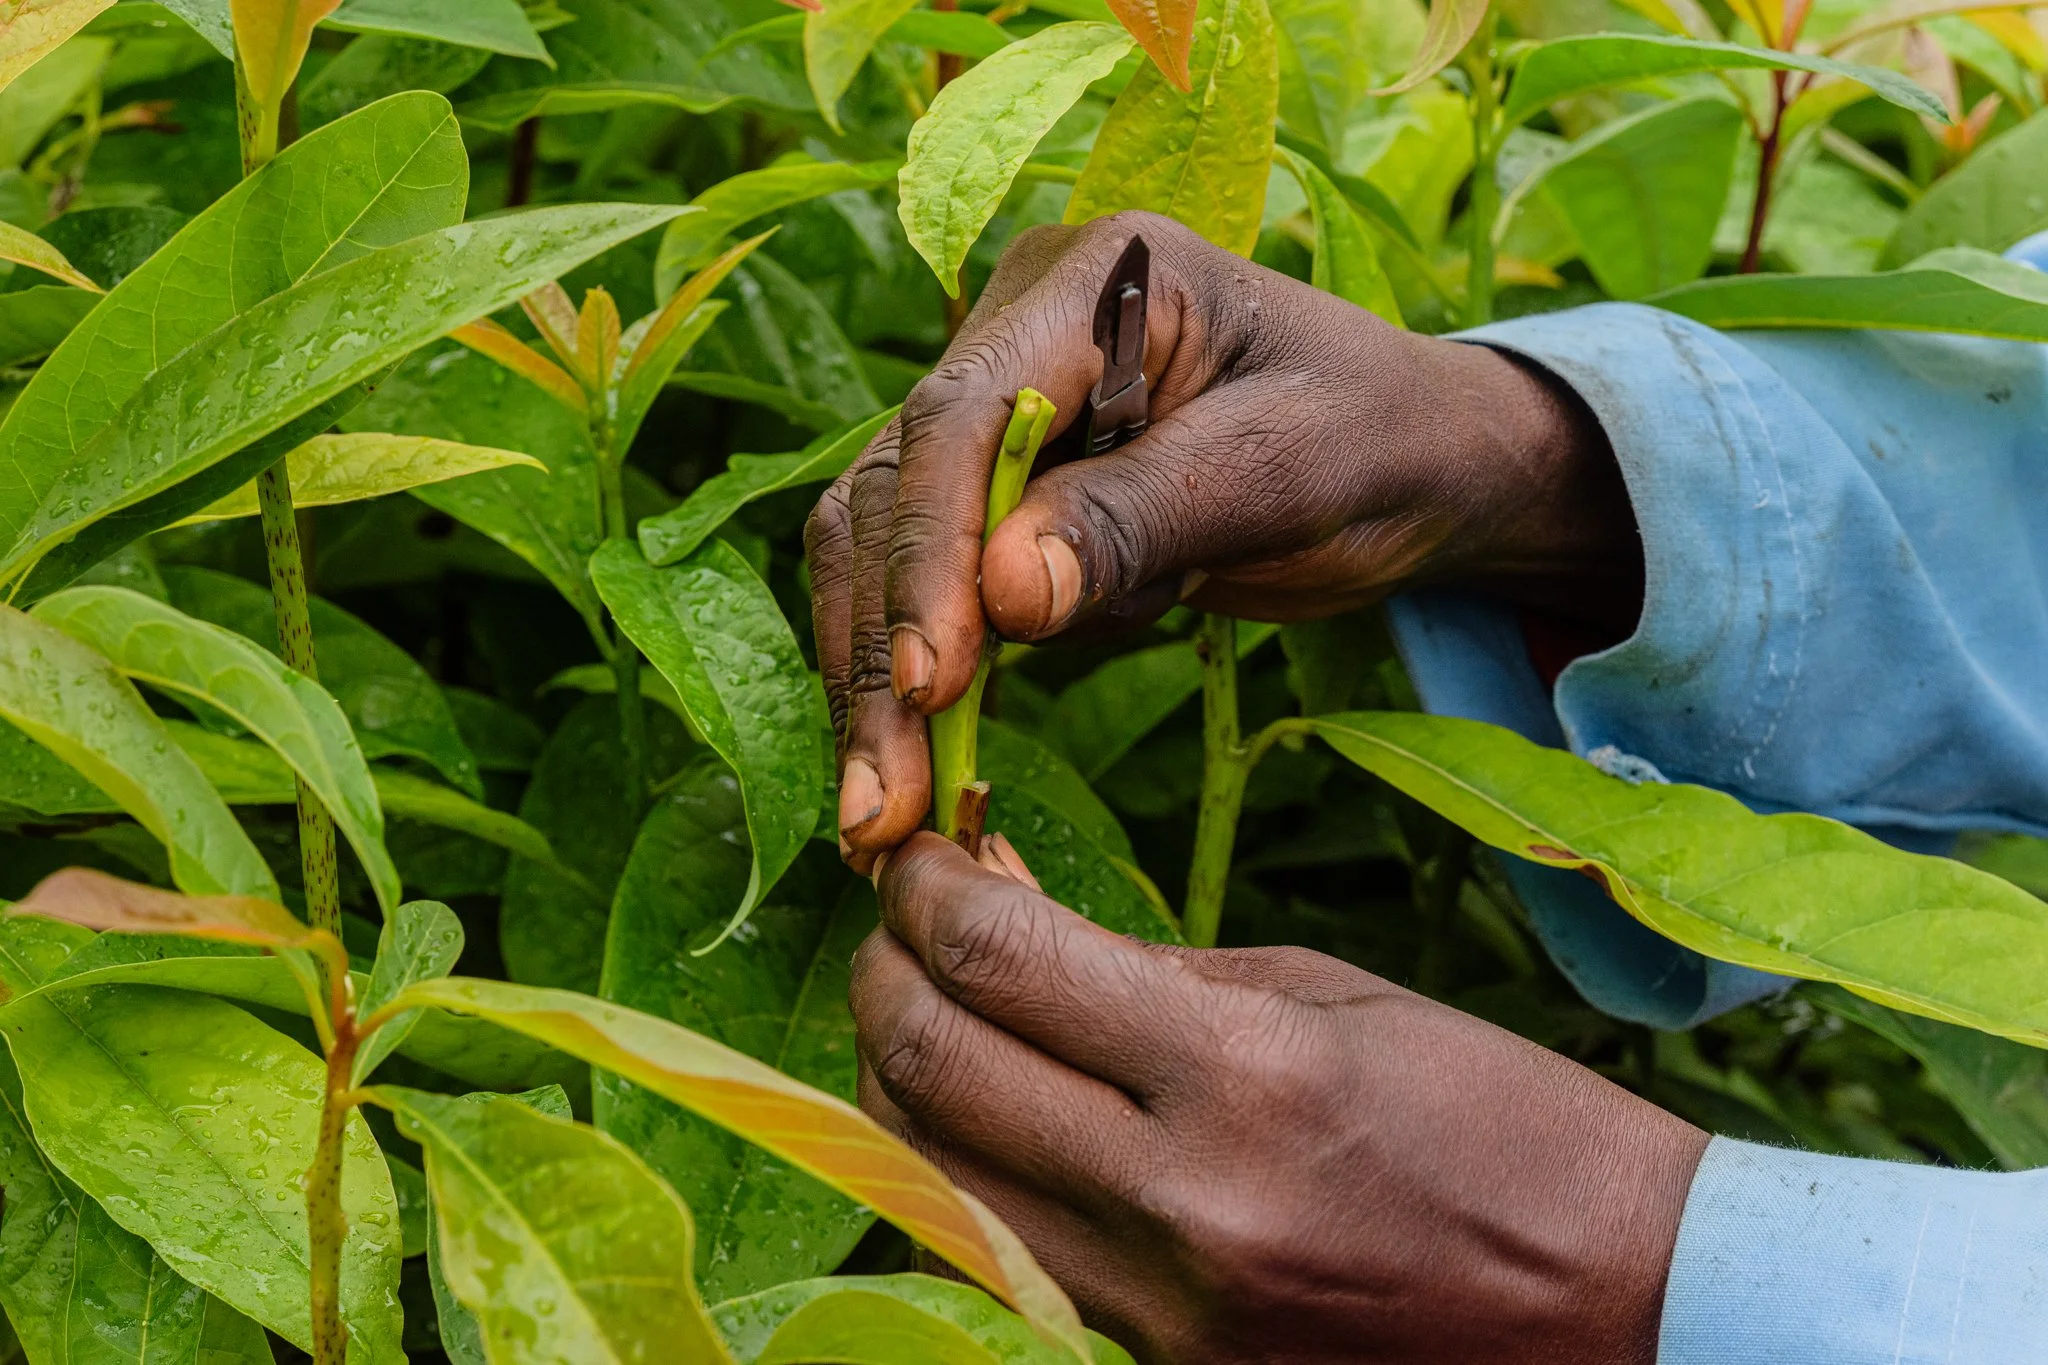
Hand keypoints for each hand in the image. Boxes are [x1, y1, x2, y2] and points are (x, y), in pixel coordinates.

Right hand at [808, 211, 1638, 868]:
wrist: (1421, 463)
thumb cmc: (1376, 442)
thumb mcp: (1283, 475)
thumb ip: (1142, 521)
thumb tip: (1003, 596)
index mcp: (1095, 280)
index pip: (960, 415)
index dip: (932, 550)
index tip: (933, 680)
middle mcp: (1019, 333)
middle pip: (896, 486)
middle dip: (885, 644)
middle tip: (879, 800)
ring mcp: (1000, 412)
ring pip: (887, 543)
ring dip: (877, 677)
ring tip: (880, 813)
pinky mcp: (1002, 491)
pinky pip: (929, 583)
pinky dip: (918, 674)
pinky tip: (914, 768)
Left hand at [851, 833, 1707, 1364]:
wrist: (1618, 1306)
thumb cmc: (1491, 1119)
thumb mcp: (1325, 997)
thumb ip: (1144, 967)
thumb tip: (996, 918)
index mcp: (1244, 1075)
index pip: (1000, 961)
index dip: (929, 891)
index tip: (921, 855)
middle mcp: (1182, 1202)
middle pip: (933, 1068)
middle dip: (886, 972)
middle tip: (902, 920)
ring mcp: (1161, 1308)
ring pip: (932, 1175)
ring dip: (899, 1072)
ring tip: (926, 1003)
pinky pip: (999, 1253)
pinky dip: (958, 1169)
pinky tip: (981, 1109)